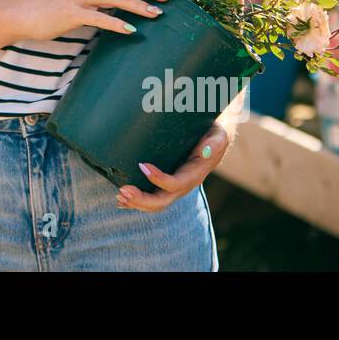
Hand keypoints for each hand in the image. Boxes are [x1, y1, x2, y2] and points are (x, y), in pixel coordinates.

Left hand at [114, 121, 230, 211]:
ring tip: (119, 196)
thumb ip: (214, 144)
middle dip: (142, 199)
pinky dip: (136, 201)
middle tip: (123, 191)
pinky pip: (151, 198)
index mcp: (194, 175)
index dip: (159, 179)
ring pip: (155, 203)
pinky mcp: (166, 185)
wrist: (213, 140)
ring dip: (136, 202)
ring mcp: (174, 188)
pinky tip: (121, 200)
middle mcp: (183, 185)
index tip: (142, 166)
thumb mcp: (218, 137)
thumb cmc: (214, 136)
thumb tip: (206, 150)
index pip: (176, 184)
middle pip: (163, 201)